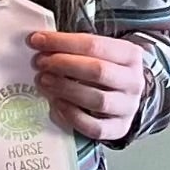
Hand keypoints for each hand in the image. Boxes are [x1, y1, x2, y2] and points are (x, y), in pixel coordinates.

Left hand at [28, 30, 145, 141]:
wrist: (123, 97)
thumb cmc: (103, 69)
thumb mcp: (96, 52)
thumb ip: (73, 47)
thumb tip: (38, 42)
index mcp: (130, 54)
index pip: (94, 44)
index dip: (62, 42)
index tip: (36, 40)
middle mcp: (134, 81)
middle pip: (97, 71)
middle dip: (63, 65)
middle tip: (39, 63)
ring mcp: (128, 107)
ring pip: (97, 100)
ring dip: (65, 89)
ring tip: (43, 81)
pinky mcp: (119, 129)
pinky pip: (95, 128)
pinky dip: (73, 117)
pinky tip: (56, 105)